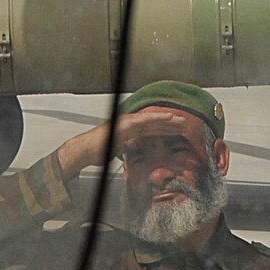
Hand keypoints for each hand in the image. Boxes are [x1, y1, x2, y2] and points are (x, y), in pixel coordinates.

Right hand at [55, 108, 207, 178]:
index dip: (165, 129)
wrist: (84, 151)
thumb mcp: (118, 150)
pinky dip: (157, 118)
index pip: (151, 129)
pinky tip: (168, 117)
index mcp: (129, 130)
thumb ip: (128, 148)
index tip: (178, 131)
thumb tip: (134, 152)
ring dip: (168, 119)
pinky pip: (144, 120)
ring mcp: (127, 122)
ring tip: (182, 120)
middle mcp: (129, 123)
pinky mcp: (125, 125)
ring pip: (152, 119)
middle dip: (170, 124)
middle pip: (154, 123)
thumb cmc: (97, 151)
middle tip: (186, 124)